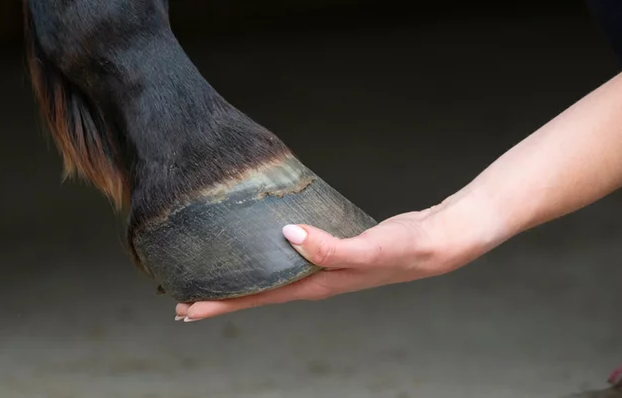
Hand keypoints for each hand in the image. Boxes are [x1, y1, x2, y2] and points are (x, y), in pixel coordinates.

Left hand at [174, 205, 485, 321]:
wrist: (438, 241)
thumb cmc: (407, 247)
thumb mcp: (370, 248)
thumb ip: (331, 248)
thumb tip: (288, 237)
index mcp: (317, 283)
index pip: (259, 298)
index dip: (222, 304)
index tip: (185, 309)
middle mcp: (316, 280)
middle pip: (258, 293)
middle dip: (221, 298)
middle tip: (182, 299)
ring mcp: (323, 268)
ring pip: (272, 277)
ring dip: (243, 280)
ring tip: (213, 275)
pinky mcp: (330, 250)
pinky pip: (289, 258)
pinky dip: (268, 258)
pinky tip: (262, 247)